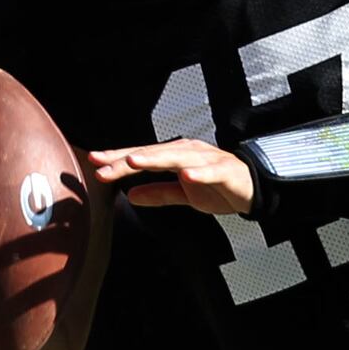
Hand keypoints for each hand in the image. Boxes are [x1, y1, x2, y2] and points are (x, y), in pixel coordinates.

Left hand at [86, 136, 257, 216]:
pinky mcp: (225, 171)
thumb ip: (158, 193)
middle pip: (152, 155)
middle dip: (126, 160)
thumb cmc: (218, 186)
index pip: (141, 157)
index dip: (117, 159)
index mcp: (175, 157)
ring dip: (155, 159)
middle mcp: (187, 153)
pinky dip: (199, 173)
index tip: (94, 163)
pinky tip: (187, 176)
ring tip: (134, 162)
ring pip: (176, 158)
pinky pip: (210, 172)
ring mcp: (206, 160)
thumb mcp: (183, 194)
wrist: (253, 188)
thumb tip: (131, 196)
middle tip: (103, 166)